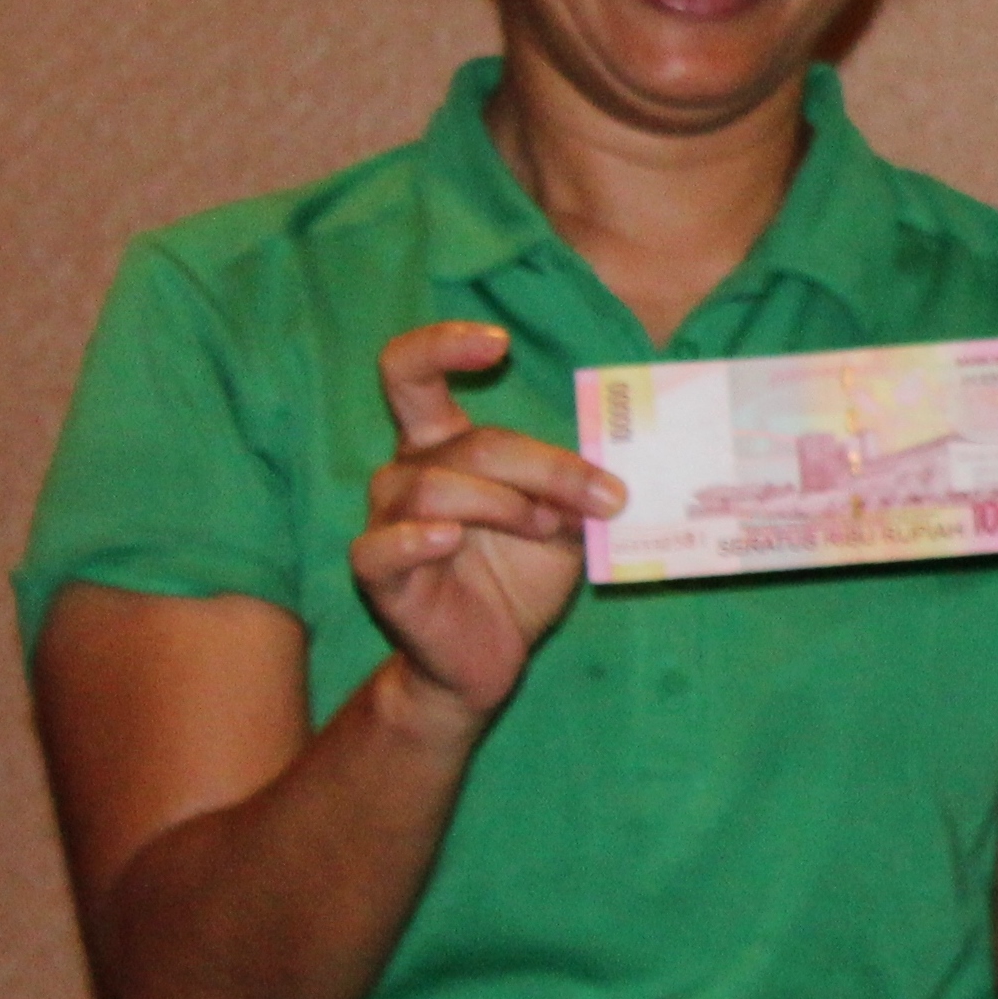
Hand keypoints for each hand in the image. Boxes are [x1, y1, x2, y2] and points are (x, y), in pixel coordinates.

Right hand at [351, 321, 621, 723]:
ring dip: (506, 505)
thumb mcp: (566, 522)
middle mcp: (407, 474)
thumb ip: (578, 487)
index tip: (498, 342)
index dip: (442, 345)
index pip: (412, 374)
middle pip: (470, 444)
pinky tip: (448, 538)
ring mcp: (386, 523)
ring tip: (544, 530)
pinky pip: (379, 546)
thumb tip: (619, 467)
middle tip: (603, 499)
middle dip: (546, 468)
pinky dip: (414, 537)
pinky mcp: (378, 576)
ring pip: (435, 487)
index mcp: (445, 447)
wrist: (489, 656)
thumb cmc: (521, 575)